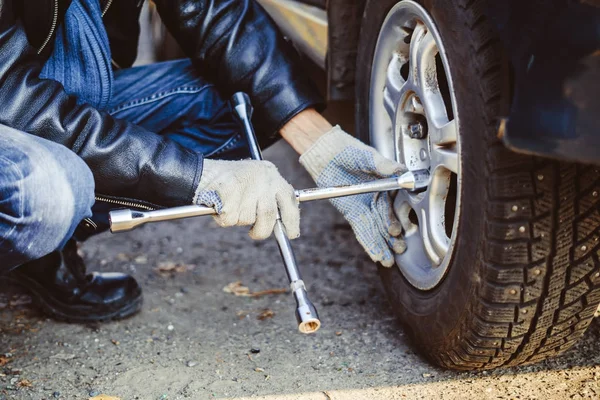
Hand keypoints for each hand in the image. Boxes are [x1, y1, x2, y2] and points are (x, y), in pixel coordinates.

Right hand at [193, 159, 298, 239]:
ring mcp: (246, 184)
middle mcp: (262, 177)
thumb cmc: (228, 182)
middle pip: (269, 215)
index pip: (289, 199)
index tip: (292, 233)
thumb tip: (282, 225)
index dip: (292, 219)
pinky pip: (229, 219)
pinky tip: (219, 205)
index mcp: (271, 174)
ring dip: (237, 219)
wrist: (200, 172)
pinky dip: (222, 219)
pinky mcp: (229, 191)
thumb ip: (269, 198)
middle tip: (254, 233)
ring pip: (247, 219)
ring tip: (228, 204)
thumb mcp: (255, 182)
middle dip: (262, 230)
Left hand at [299, 126, 405, 266]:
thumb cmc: (349, 150)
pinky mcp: (351, 212)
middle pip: (387, 222)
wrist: (326, 153)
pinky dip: (369, 242)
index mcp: (386, 185)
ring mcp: (364, 206)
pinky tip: (376, 254)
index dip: (397, 220)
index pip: (396, 206)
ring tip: (389, 260)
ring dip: (382, 245)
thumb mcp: (368, 156)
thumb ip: (385, 166)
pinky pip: (361, 229)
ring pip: (375, 230)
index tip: (402, 230)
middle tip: (399, 249)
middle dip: (393, 237)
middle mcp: (377, 198)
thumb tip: (403, 171)